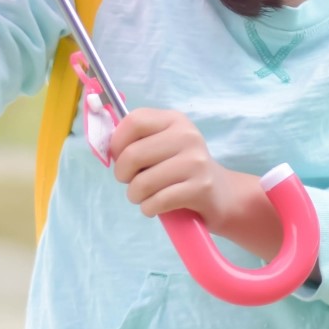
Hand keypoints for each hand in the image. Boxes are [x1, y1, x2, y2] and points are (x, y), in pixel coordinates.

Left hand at [109, 108, 239, 222]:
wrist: (221, 194)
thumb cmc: (182, 169)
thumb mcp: (164, 146)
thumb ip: (138, 141)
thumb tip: (107, 148)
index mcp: (174, 120)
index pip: (134, 121)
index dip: (117, 143)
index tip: (120, 157)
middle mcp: (187, 136)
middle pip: (133, 154)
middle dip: (123, 175)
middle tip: (132, 181)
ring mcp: (196, 162)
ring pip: (142, 183)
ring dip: (136, 196)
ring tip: (146, 196)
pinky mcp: (200, 188)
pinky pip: (157, 201)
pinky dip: (149, 208)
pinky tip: (157, 206)